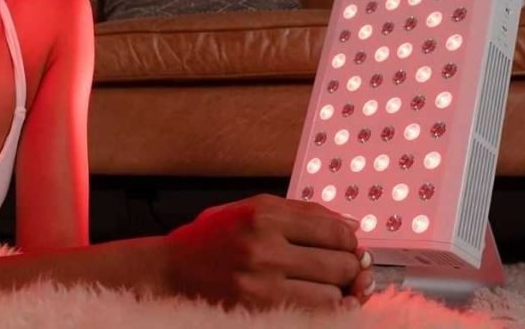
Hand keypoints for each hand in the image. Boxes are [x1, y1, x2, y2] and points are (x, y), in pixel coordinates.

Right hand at [163, 194, 374, 311]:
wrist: (171, 270)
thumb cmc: (214, 237)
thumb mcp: (253, 209)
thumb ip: (303, 212)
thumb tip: (353, 226)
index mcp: (264, 215)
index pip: (335, 231)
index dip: (350, 242)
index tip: (348, 247)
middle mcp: (264, 249)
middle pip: (340, 264)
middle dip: (350, 268)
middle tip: (343, 269)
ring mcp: (261, 285)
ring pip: (332, 296)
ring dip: (338, 293)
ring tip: (328, 286)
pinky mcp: (258, 313)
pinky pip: (313, 316)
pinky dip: (325, 311)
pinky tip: (319, 302)